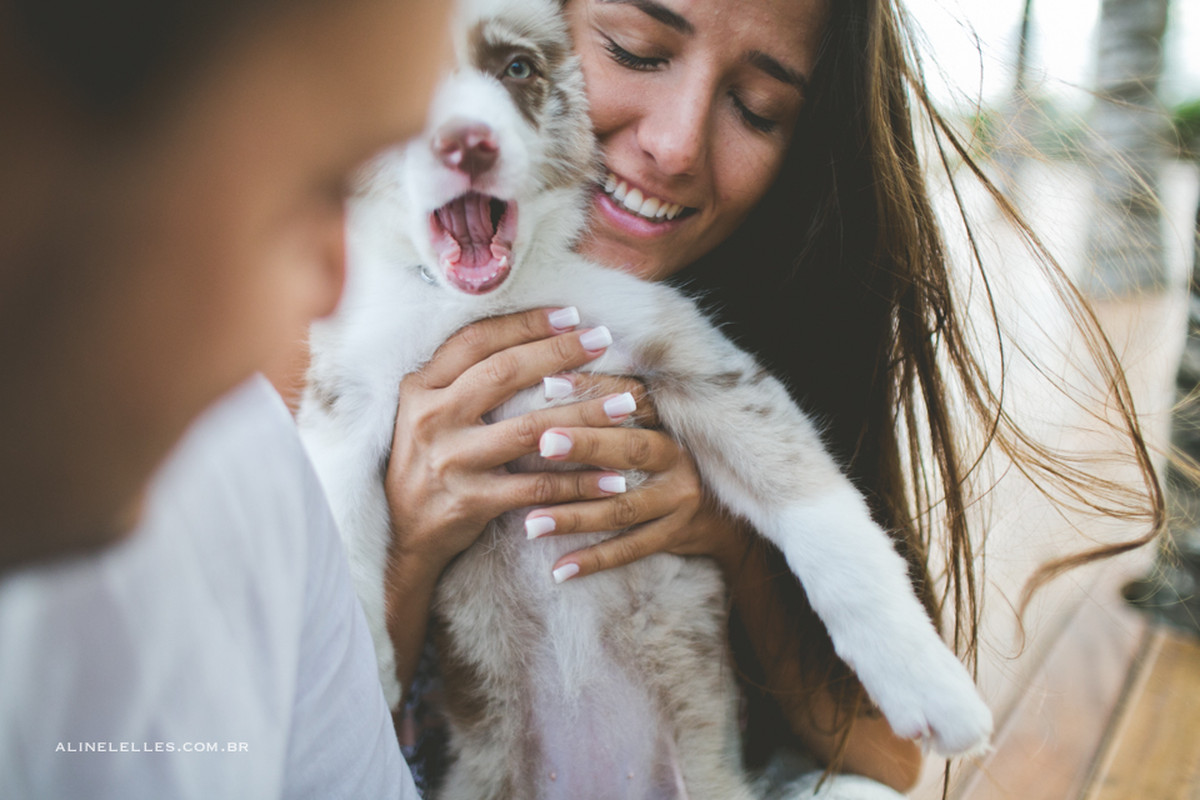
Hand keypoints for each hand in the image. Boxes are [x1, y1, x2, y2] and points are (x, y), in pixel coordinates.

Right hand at [384, 307, 646, 574]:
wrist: (403, 535)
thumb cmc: (427, 463)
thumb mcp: (427, 413)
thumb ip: (461, 378)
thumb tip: (528, 338)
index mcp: (420, 387)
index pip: (477, 341)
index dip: (524, 324)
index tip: (569, 315)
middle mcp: (432, 418)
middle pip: (505, 374)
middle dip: (560, 352)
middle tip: (604, 340)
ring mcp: (451, 461)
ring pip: (530, 429)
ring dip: (585, 414)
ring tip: (625, 404)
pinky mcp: (472, 501)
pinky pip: (538, 486)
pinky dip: (580, 483)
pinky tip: (612, 477)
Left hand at [522, 373, 749, 581]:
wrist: (725, 515)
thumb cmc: (666, 458)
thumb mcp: (654, 424)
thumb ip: (613, 407)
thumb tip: (545, 377)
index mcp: (669, 420)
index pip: (633, 396)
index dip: (595, 387)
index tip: (548, 383)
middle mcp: (678, 457)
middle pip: (631, 449)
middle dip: (586, 444)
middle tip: (543, 443)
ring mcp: (679, 499)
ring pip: (624, 508)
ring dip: (575, 516)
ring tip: (531, 524)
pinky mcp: (675, 534)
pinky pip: (632, 549)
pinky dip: (595, 560)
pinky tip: (560, 570)